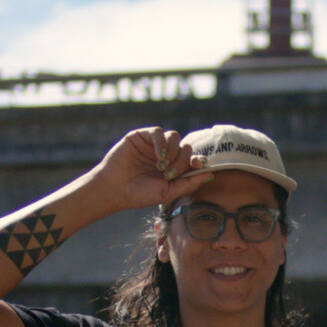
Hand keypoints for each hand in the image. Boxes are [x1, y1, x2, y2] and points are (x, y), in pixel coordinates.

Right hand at [89, 126, 213, 213]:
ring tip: (161, 165)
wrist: (115, 190)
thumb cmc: (140, 194)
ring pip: (175, 136)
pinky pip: (158, 132)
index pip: (193, 159)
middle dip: (182, 161)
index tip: (198, 165)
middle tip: (168, 173)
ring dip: (173, 151)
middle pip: (186, 147)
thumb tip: (211, 173)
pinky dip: (161, 143)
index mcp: (174, 168)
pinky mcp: (142, 136)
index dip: (198, 161)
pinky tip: (157, 156)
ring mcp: (154, 145)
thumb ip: (190, 183)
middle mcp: (166, 155)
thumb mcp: (169, 192)